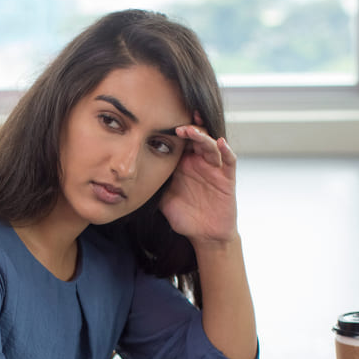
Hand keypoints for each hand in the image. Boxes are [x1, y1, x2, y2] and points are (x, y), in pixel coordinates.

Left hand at [162, 114, 237, 246]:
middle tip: (176, 123)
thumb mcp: (163, 200)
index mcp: (183, 165)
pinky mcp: (227, 178)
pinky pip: (229, 160)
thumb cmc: (184, 216)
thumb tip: (129, 180)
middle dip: (188, 128)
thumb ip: (153, 186)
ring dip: (202, 136)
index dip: (172, 132)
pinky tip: (221, 143)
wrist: (204, 234)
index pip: (180, 142)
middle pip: (196, 138)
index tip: (160, 123)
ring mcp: (214, 169)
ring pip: (211, 145)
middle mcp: (199, 163)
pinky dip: (226, 150)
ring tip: (191, 131)